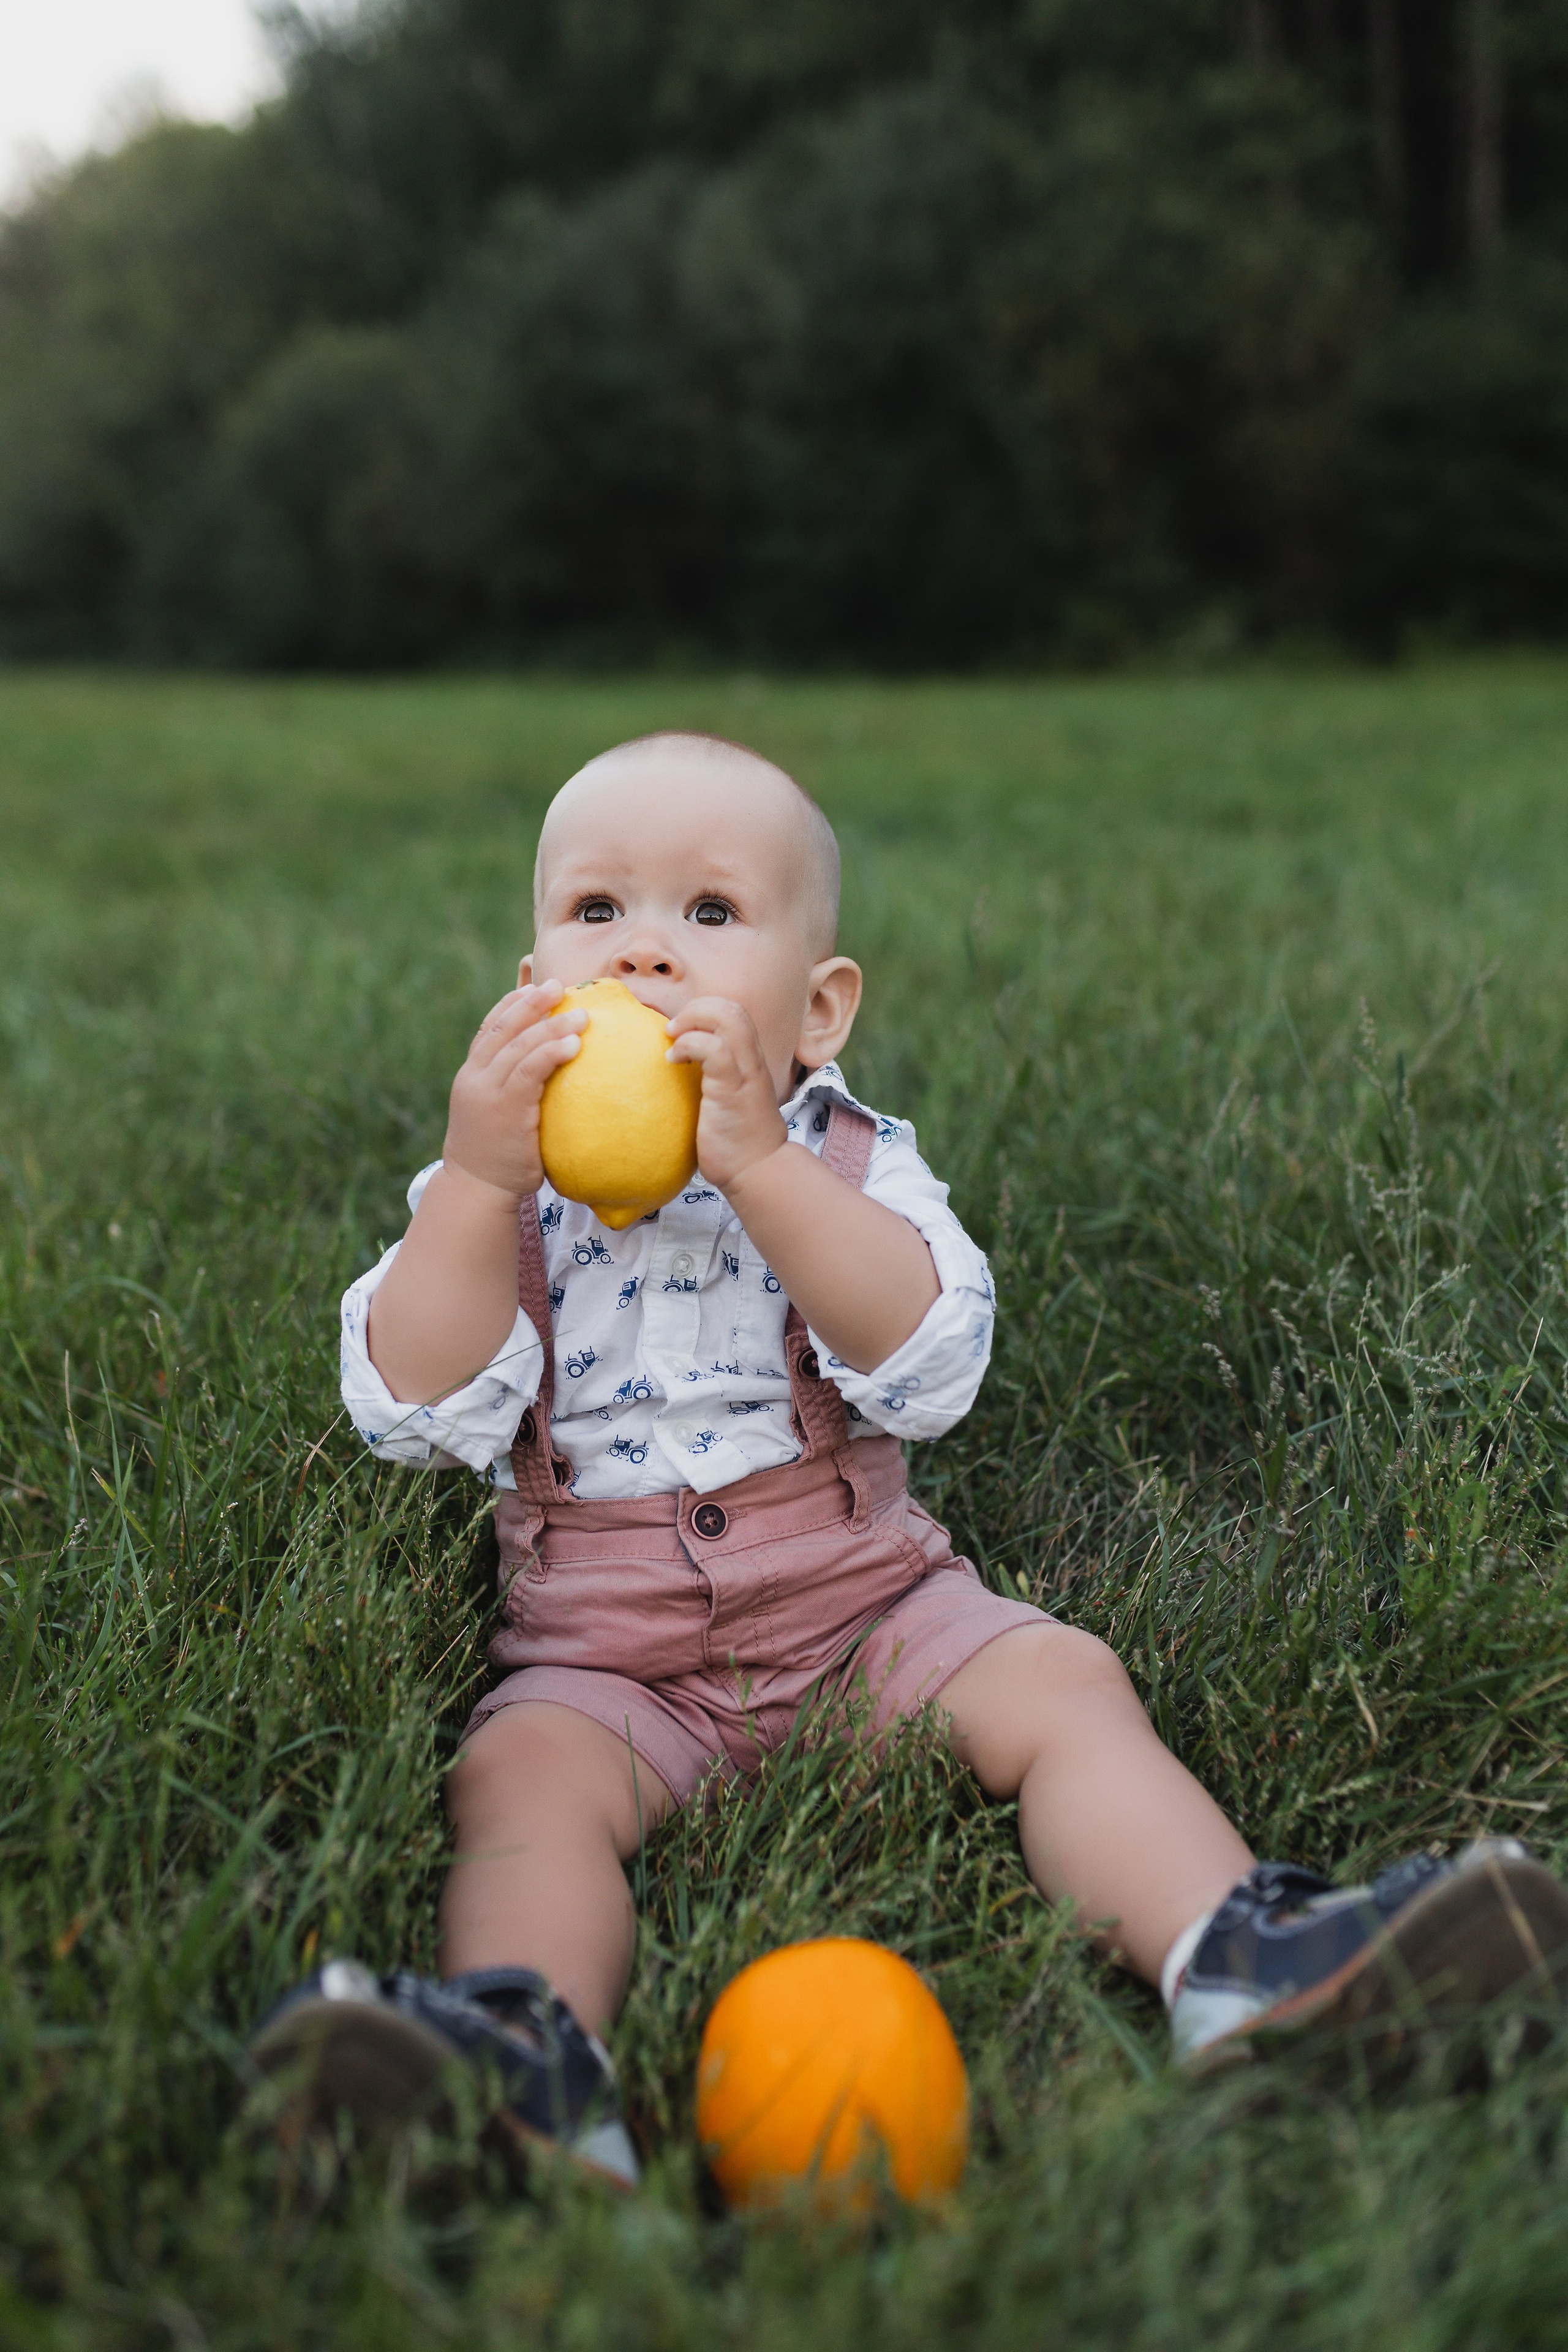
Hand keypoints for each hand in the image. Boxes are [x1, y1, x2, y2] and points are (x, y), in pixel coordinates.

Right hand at [442, 979, 585, 1200]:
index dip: (510, 1005)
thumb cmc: (495, 1155)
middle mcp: (475, 1078)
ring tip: (581, 1015)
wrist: (476, 1190)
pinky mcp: (506, 1110)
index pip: (488, 1030)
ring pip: (519, 1046)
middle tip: (559, 986)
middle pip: (503, 1029)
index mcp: (471, 1076)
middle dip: (532, 1003)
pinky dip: (551, 1053)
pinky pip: (530, 1072)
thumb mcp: (495, 1114)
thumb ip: (512, 1090)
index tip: (532, 987)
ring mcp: (488, 1093)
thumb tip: (549, 1074)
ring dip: (551, 1026)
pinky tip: (573, 1045)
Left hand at [664, 997, 787, 1193]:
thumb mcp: (725, 1100)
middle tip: (673, 1031)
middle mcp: (750, 1060)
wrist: (756, 1171)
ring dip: (692, 1020)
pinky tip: (673, 1061)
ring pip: (728, 1018)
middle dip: (696, 1008)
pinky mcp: (732, 1088)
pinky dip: (688, 1045)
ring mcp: (744, 1072)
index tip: (680, 1032)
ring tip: (673, 1039)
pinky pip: (714, 1049)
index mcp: (748, 1060)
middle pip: (731, 1007)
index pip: (733, 1013)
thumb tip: (681, 1071)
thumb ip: (712, 1080)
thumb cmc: (737, 1141)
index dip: (703, 1011)